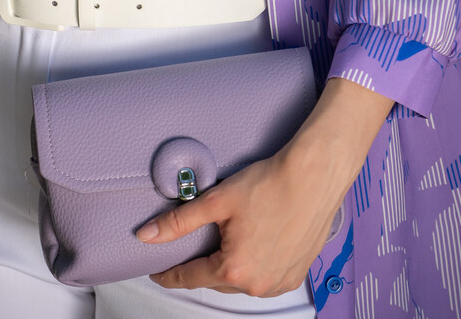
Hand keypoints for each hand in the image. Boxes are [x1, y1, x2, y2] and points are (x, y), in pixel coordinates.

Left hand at [135, 76, 394, 296]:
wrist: (314, 176)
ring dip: (231, 268)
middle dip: (203, 265)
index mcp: (234, 268)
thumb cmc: (271, 183)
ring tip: (227, 243)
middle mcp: (258, 284)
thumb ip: (179, 222)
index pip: (190, 277)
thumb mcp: (217, 200)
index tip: (160, 273)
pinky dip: (255, 267)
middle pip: (217, 279)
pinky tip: (254, 247)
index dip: (170, 274)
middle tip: (194, 249)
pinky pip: (266, 278)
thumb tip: (147, 235)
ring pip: (243, 281)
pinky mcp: (296, 273)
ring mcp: (279, 282)